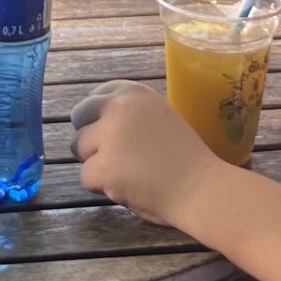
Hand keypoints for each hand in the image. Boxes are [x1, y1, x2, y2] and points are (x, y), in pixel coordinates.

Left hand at [72, 81, 226, 227]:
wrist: (201, 188)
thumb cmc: (186, 159)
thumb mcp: (160, 118)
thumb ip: (132, 115)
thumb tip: (98, 123)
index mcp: (136, 93)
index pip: (96, 95)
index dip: (97, 116)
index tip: (108, 131)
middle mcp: (119, 107)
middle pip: (80, 117)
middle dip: (89, 136)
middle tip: (110, 155)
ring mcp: (110, 135)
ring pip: (79, 148)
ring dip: (95, 163)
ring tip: (126, 173)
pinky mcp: (103, 166)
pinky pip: (85, 177)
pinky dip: (101, 187)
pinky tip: (127, 188)